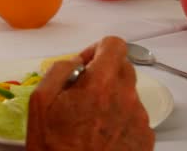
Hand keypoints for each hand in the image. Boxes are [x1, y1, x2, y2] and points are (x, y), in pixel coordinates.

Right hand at [26, 36, 154, 150]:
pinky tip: (100, 135)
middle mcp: (126, 98)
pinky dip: (119, 119)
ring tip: (89, 120)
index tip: (85, 64)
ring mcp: (139, 120)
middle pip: (123, 68)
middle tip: (82, 93)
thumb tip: (76, 61)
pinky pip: (134, 117)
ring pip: (128, 93)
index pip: (115, 45)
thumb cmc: (54, 146)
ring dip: (111, 97)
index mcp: (101, 84)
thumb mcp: (40, 101)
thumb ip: (59, 70)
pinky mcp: (145, 140)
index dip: (97, 49)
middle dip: (103, 73)